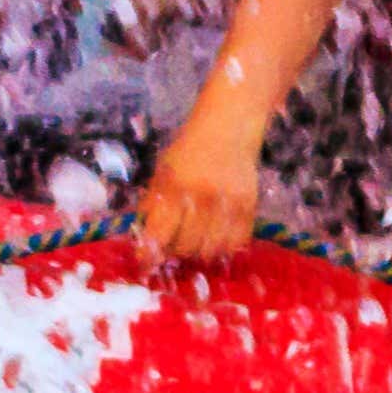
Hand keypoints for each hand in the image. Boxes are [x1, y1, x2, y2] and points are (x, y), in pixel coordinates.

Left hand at [134, 124, 263, 262]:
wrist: (227, 130)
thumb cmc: (189, 151)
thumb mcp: (162, 172)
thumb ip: (153, 202)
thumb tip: (142, 234)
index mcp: (175, 189)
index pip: (159, 233)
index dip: (149, 254)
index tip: (144, 263)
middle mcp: (202, 199)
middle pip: (185, 247)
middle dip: (175, 252)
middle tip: (172, 247)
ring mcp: (228, 205)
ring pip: (211, 250)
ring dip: (200, 253)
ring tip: (194, 243)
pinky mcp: (249, 207)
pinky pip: (236, 242)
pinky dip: (225, 247)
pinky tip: (216, 239)